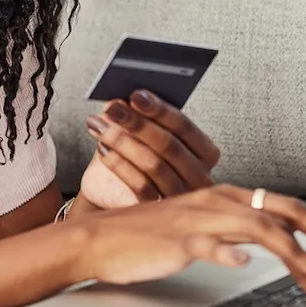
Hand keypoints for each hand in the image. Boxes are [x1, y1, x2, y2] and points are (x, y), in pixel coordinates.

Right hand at [72, 185, 305, 305]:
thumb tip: (276, 243)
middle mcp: (217, 202)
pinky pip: (207, 244)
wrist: (98, 240)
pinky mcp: (177, 241)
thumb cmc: (148, 238)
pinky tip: (244, 263)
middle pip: (280, 212)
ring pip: (257, 229)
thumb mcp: (200, 230)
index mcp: (225, 198)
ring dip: (293, 254)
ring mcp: (198, 221)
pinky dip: (228, 252)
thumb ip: (235, 231)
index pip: (282, 207)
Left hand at [78, 89, 219, 208]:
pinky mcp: (159, 211)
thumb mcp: (138, 132)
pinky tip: (103, 149)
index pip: (184, 126)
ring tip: (101, 127)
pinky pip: (141, 186)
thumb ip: (136, 115)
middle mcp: (200, 176)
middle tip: (112, 108)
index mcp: (204, 151)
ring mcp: (181, 196)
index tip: (135, 95)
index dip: (159, 110)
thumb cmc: (135, 157)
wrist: (114, 192)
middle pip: (169, 146)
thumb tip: (121, 100)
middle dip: (138, 123)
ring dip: (123, 142)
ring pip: (155, 165)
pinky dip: (119, 164)